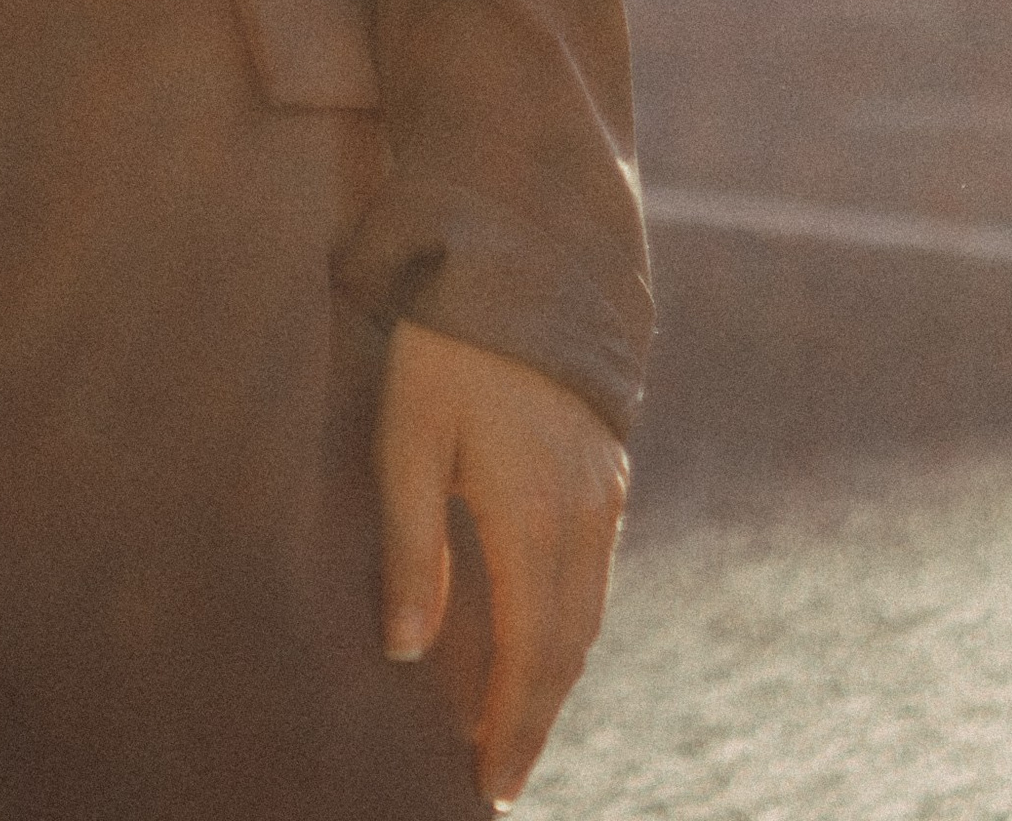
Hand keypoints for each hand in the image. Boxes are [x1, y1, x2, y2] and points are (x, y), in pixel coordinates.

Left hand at [374, 319, 627, 807]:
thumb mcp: (406, 434)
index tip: (490, 786)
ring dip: (555, 672)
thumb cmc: (449, 336)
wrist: (528, 246)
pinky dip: (570, 618)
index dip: (512, 728)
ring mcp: (604, 486)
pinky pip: (595, 567)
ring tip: (515, 719)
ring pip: (587, 610)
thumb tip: (407, 653)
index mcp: (535, 518)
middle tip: (501, 773)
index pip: (531, 658)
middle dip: (536, 717)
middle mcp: (584, 514)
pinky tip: (542, 629)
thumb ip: (407, 545)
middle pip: (567, 647)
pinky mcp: (605, 461)